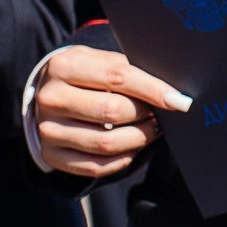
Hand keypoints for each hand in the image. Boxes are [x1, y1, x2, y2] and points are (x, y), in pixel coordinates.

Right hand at [31, 45, 191, 178]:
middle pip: (112, 111)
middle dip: (146, 115)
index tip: (179, 100)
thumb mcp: (98, 60)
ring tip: (151, 130)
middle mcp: (51, 98)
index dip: (153, 90)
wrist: (47, 95)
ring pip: (106, 143)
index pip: (118, 77)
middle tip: (162, 115)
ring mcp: (48, 130)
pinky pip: (97, 166)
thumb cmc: (84, 75)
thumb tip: (170, 91)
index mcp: (64, 66)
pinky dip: (124, 158)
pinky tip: (133, 146)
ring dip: (139, 139)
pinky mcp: (52, 155)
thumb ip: (127, 69)